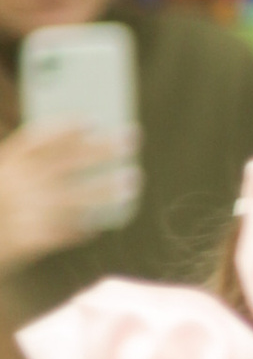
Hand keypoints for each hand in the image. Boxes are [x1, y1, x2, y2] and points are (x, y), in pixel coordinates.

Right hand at [0, 121, 122, 269]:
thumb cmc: (5, 202)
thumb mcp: (8, 175)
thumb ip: (35, 163)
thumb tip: (86, 145)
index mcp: (8, 163)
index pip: (37, 139)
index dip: (64, 128)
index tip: (92, 119)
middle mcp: (17, 183)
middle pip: (66, 161)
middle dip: (101, 150)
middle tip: (131, 140)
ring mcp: (25, 211)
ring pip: (74, 198)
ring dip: (105, 189)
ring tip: (132, 179)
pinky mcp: (30, 239)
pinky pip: (66, 231)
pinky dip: (83, 227)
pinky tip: (98, 224)